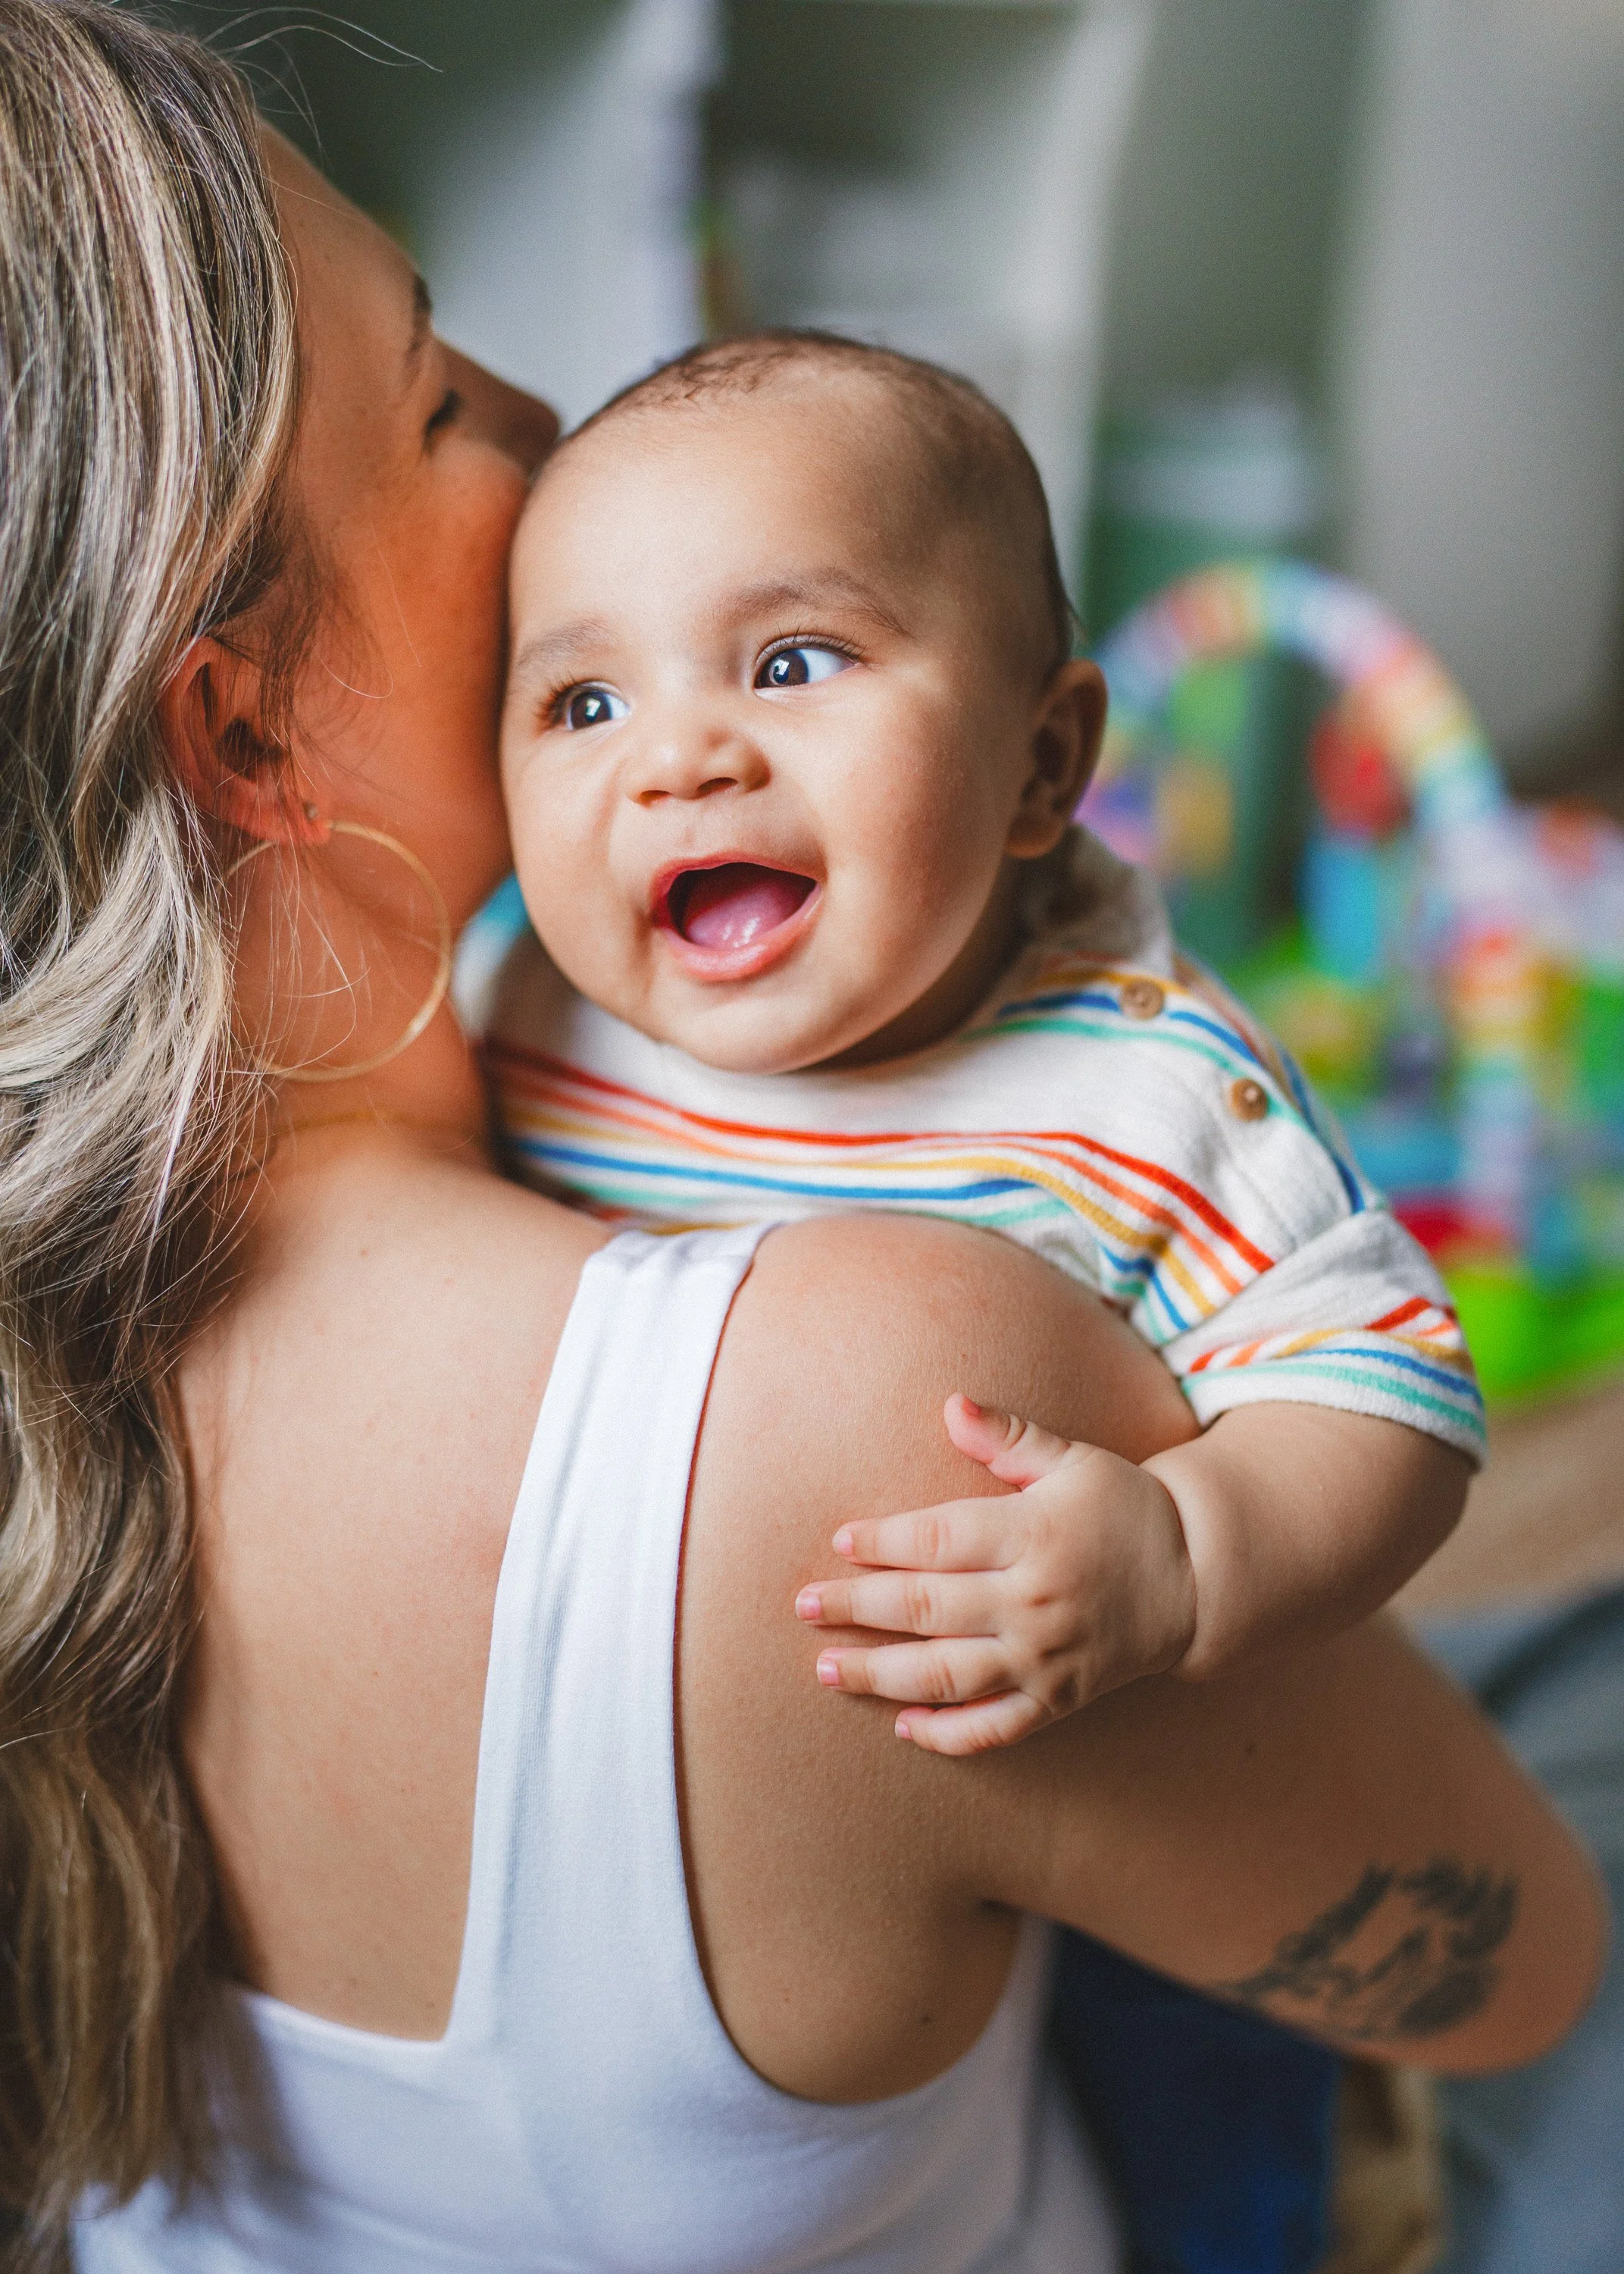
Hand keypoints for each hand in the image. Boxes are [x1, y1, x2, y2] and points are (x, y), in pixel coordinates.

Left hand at [794, 1393, 1197, 1754]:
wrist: (1197, 1576)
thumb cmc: (1123, 1505)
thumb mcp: (1071, 1458)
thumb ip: (1008, 1436)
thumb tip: (949, 1403)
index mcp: (1033, 1534)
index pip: (937, 1540)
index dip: (881, 1542)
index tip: (838, 1541)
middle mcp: (1034, 1600)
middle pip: (925, 1607)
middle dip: (856, 1605)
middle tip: (804, 1605)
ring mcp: (1045, 1657)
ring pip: (946, 1674)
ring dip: (879, 1674)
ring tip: (827, 1667)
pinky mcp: (1060, 1700)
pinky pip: (995, 1727)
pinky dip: (948, 1734)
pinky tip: (904, 1729)